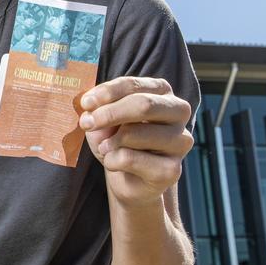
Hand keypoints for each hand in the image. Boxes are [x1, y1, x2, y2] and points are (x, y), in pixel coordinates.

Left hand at [78, 76, 193, 208]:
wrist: (128, 179)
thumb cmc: (117, 141)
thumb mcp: (104, 119)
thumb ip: (99, 109)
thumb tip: (90, 108)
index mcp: (161, 92)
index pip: (133, 85)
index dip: (107, 93)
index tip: (85, 103)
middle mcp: (178, 112)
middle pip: (144, 105)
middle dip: (109, 113)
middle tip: (86, 123)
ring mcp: (180, 141)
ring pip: (135, 134)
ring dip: (109, 142)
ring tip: (105, 148)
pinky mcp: (172, 169)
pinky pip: (130, 159)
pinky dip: (111, 161)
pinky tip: (114, 163)